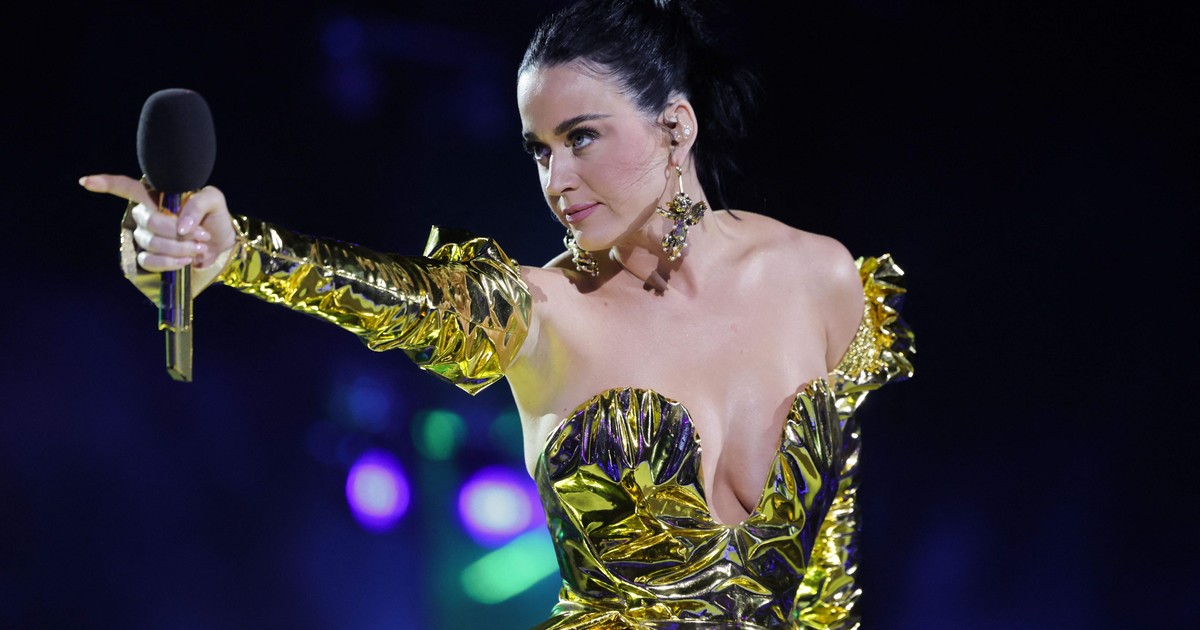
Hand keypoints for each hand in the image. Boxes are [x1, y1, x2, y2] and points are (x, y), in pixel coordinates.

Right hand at [80, 174, 236, 291]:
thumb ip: (199, 203)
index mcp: (157, 197)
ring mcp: (146, 238)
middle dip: (178, 231)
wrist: (222, 245)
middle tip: (202, 235)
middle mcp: (147, 216)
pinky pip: (150, 261)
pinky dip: (171, 262)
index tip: (86, 182)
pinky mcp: (150, 258)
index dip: (106, 184)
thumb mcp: (213, 200)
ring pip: (151, 242)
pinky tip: (187, 260)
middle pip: (149, 221)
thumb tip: (181, 224)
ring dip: (180, 247)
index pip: (126, 187)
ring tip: (200, 247)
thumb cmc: (213, 218)